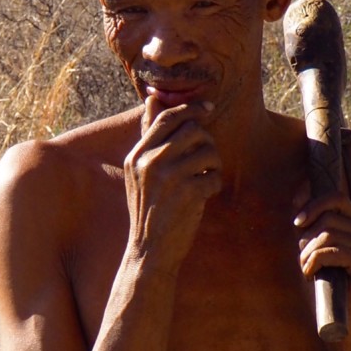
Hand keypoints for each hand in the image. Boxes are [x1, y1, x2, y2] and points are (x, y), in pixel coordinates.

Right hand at [124, 96, 221, 269]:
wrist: (149, 251)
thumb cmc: (149, 210)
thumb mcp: (139, 173)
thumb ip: (149, 138)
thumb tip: (152, 98)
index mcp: (137, 156)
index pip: (167, 118)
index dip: (191, 109)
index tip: (208, 108)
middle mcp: (149, 163)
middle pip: (192, 130)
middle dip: (206, 141)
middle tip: (206, 158)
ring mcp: (168, 178)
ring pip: (208, 151)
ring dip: (213, 164)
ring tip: (204, 178)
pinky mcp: (187, 193)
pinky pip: (214, 176)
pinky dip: (214, 184)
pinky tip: (204, 195)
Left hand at [294, 191, 350, 332]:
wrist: (342, 321)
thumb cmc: (325, 283)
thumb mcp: (315, 247)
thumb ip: (311, 222)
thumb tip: (300, 189)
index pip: (337, 197)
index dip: (313, 205)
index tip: (297, 223)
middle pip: (328, 219)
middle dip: (306, 239)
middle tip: (304, 261)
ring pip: (326, 235)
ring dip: (307, 254)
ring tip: (307, 270)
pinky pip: (330, 252)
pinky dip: (312, 262)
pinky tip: (310, 275)